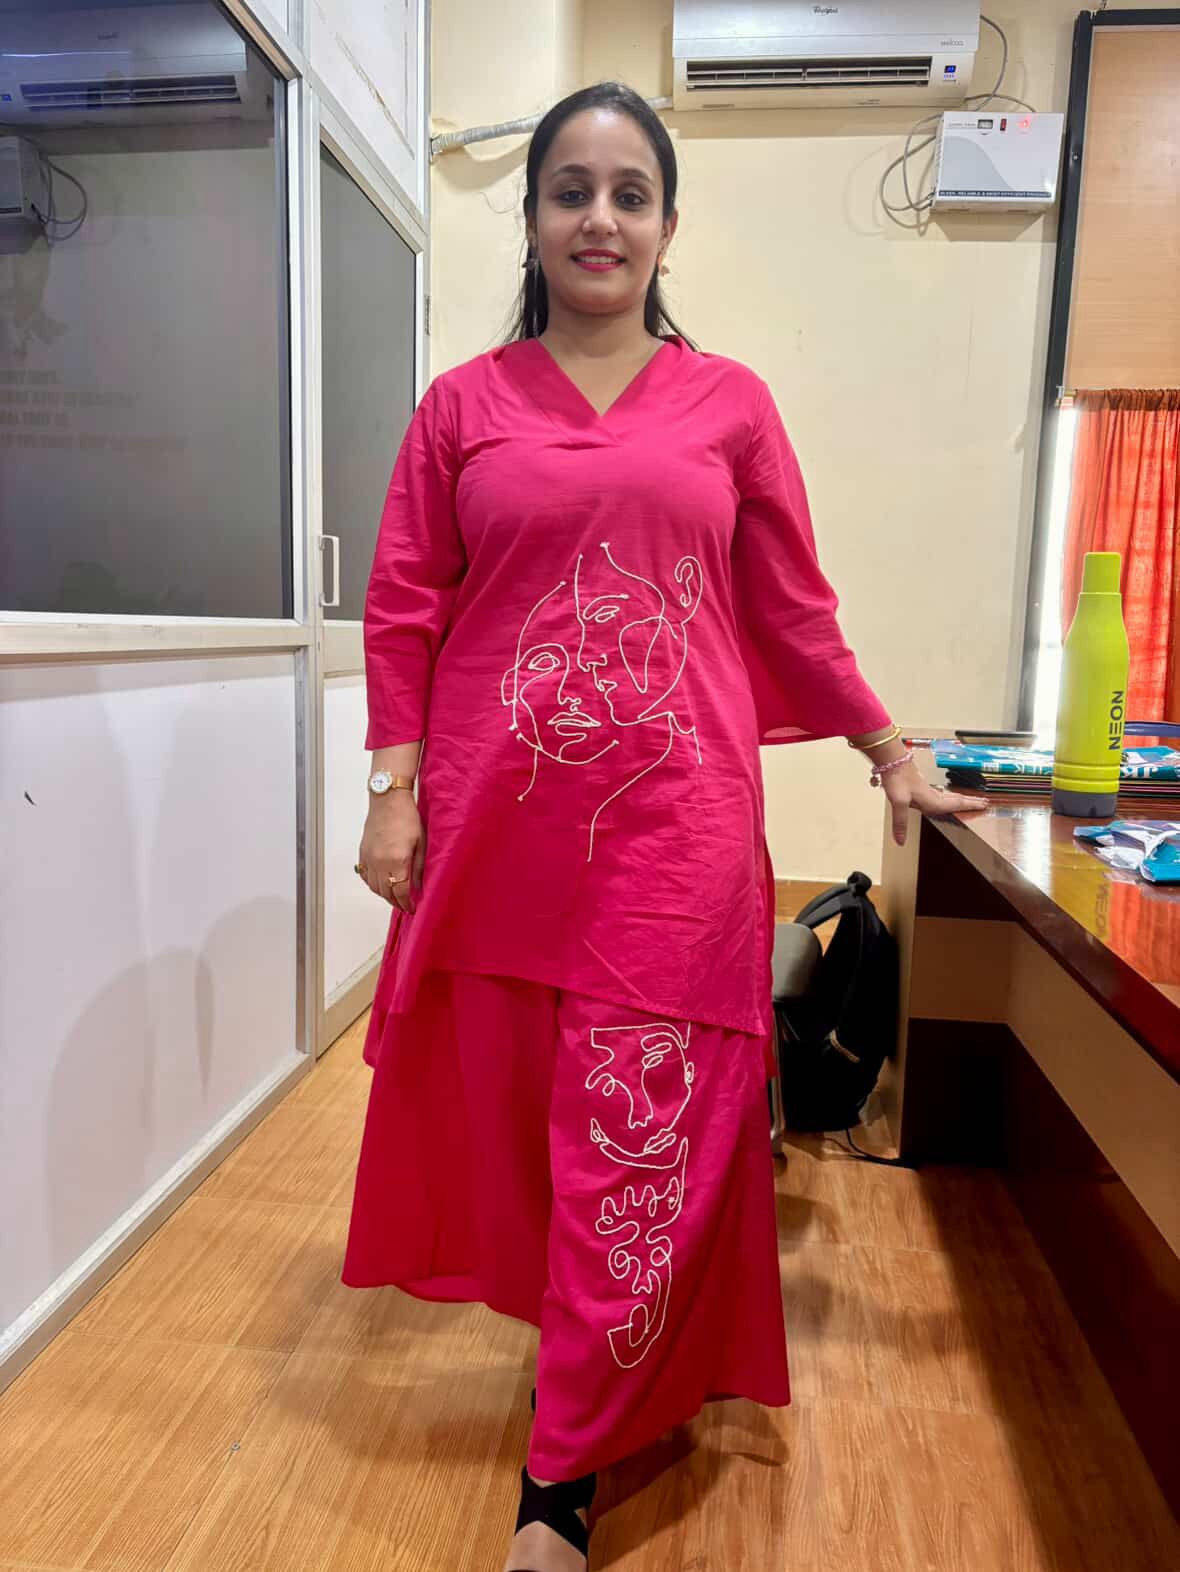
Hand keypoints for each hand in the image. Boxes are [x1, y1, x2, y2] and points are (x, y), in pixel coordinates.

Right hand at [356, 793, 424, 913]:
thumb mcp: (420, 843)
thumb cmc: (407, 817)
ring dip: (384, 894)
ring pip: (373, 886)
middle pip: (385, 892)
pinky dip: (372, 883)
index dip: (406, 903)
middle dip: (396, 901)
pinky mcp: (363, 852)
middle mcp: (379, 862)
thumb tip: (419, 887)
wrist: (388, 800)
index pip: (399, 892)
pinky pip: (365, 875)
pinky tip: (381, 883)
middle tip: (405, 904)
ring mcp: (369, 858)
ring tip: (394, 895)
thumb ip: (418, 868)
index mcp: (396, 860)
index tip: (412, 908)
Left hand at [880, 758, 986, 847]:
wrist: (890, 761)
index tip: (985, 805)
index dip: (971, 806)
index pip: (957, 804)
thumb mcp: (898, 803)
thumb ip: (900, 823)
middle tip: (985, 803)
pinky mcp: (920, 786)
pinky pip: (940, 794)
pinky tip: (944, 798)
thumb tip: (900, 842)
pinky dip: (949, 796)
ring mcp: (927, 790)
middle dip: (971, 802)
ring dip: (961, 799)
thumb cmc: (897, 779)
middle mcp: (933, 795)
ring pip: (949, 796)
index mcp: (932, 800)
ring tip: (970, 802)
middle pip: (957, 799)